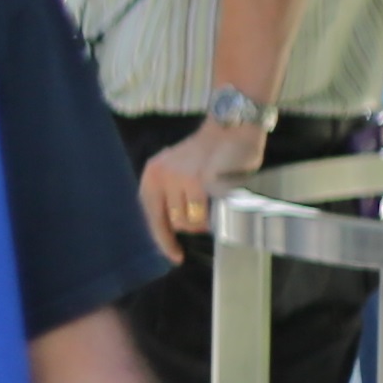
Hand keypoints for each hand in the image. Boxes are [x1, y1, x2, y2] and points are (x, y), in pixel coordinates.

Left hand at [136, 117, 267, 261]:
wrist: (231, 127)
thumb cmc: (209, 154)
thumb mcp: (179, 172)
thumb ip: (173, 196)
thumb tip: (177, 229)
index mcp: (152, 175)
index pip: (152, 216)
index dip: (163, 239)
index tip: (175, 256)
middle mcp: (162, 176)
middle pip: (175, 222)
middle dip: (193, 223)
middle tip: (207, 209)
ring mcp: (181, 178)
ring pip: (191, 220)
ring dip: (206, 218)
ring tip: (215, 200)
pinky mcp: (201, 181)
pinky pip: (208, 211)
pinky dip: (218, 211)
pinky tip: (223, 198)